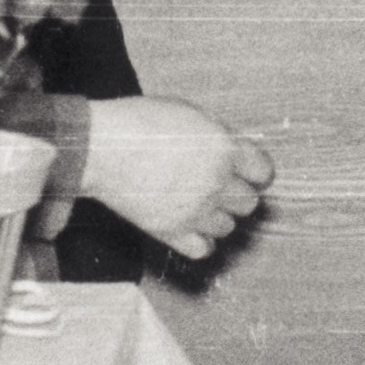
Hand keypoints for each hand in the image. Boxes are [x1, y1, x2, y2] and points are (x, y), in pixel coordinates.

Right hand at [78, 97, 274, 260]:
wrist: (101, 147)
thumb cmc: (139, 122)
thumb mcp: (190, 114)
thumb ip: (218, 137)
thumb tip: (232, 152)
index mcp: (224, 149)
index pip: (264, 173)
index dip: (256, 172)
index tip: (247, 173)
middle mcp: (216, 182)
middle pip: (249, 203)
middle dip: (236, 194)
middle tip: (217, 186)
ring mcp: (195, 210)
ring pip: (228, 227)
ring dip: (217, 217)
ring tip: (198, 204)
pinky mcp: (171, 231)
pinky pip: (204, 250)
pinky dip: (200, 241)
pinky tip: (190, 227)